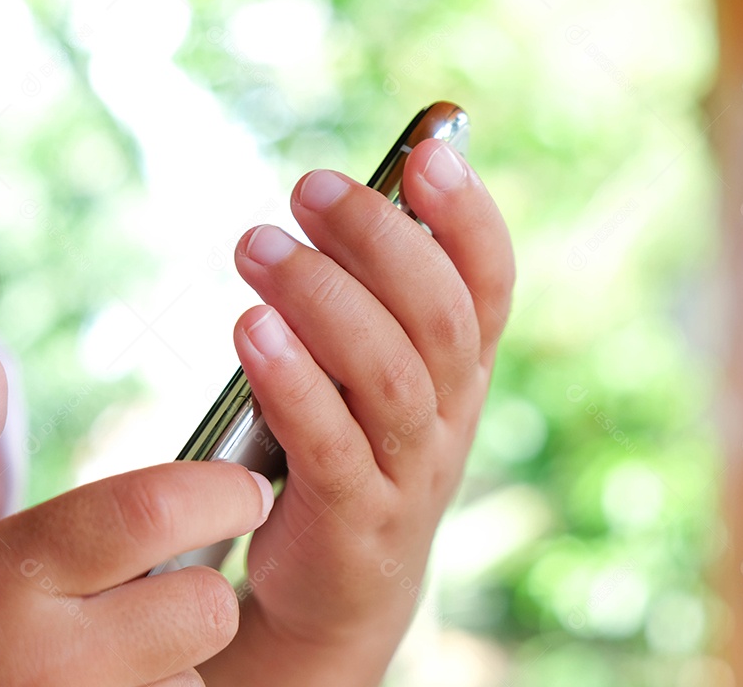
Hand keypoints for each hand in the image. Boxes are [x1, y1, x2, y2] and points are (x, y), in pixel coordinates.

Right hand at [0, 347, 274, 686]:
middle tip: (175, 582)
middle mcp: (41, 662)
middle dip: (202, 590)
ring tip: (113, 654)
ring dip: (175, 660)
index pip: (149, 512)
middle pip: (202, 608)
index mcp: (4, 578)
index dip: (218, 494)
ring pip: (193, 678)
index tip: (245, 492)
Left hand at [198, 139, 513, 685]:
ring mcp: (411, 469)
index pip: (491, 283)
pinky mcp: (357, 518)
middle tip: (307, 190)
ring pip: (389, 374)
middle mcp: (452, 413)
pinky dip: (295, 381)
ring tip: (256, 246)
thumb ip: (377, 298)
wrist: (343, 586)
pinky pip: (332, 443)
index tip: (429, 155)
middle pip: (439, 317)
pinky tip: (251, 329)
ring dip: (324, 299)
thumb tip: (350, 193)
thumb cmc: (354, 450)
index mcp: (464, 368)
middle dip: (378, 241)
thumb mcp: (380, 373)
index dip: (471, 218)